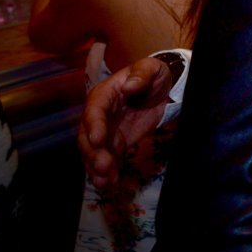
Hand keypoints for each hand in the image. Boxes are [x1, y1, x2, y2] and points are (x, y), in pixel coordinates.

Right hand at [78, 56, 172, 187]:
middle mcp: (99, 115)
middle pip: (88, 136)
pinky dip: (107, 171)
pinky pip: (108, 158)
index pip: (95, 111)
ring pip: (94, 152)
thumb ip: (141, 75)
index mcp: (104, 95)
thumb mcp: (151, 68)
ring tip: (105, 181)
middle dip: (93, 153)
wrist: (163, 88)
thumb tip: (128, 87)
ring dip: (97, 167)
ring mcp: (106, 131)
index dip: (94, 125)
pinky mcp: (116, 143)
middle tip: (103, 166)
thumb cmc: (153, 74)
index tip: (97, 140)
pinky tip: (110, 183)